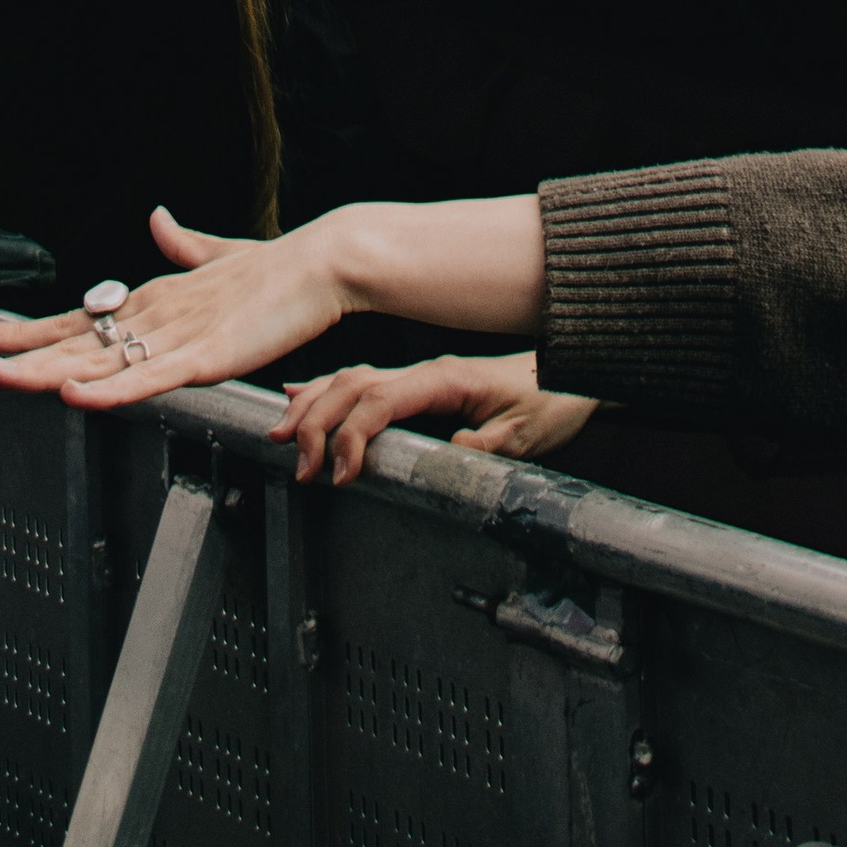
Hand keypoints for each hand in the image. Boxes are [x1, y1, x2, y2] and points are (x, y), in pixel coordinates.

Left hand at [0, 206, 352, 405]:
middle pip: (72, 343)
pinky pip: (148, 380)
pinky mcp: (206, 357)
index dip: (26, 333)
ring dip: (41, 372)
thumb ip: (186, 246)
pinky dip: (110, 390)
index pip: (77, 321)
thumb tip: (160, 218)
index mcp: (153, 300)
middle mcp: (153, 314)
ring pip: (96, 361)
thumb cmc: (275, 271)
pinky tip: (77, 396)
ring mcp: (177, 336)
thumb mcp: (219, 262)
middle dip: (15, 355)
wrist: (322, 262)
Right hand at [282, 352, 601, 485]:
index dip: (353, 435)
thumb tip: (451, 448)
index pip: (381, 400)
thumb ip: (488, 442)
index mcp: (444, 379)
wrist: (568, 381)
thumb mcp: (528, 432)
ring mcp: (419, 377)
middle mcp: (425, 373)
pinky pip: (362, 382)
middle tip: (296, 462)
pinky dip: (325, 388)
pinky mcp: (419, 387)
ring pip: (350, 379)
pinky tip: (298, 393)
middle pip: (353, 385)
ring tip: (278, 430)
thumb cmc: (550, 403)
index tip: (340, 474)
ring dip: (312, 404)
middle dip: (316, 420)